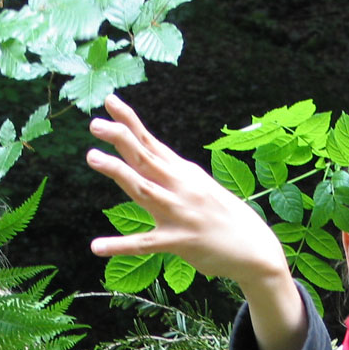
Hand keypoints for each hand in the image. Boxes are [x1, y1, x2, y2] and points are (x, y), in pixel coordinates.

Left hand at [87, 95, 305, 349]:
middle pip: (145, 157)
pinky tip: (97, 246)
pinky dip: (120, 245)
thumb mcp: (201, 188)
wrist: (256, 248)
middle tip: (95, 123)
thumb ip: (175, 175)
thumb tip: (153, 159)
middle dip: (120, 137)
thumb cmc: (225, 217)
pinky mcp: (179, 241)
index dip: (130, 122)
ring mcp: (180, 213)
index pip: (152, 143)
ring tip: (92, 156)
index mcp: (185, 173)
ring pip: (143, 188)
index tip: (109, 101)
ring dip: (118, 171)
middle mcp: (181, 187)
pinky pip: (144, 244)